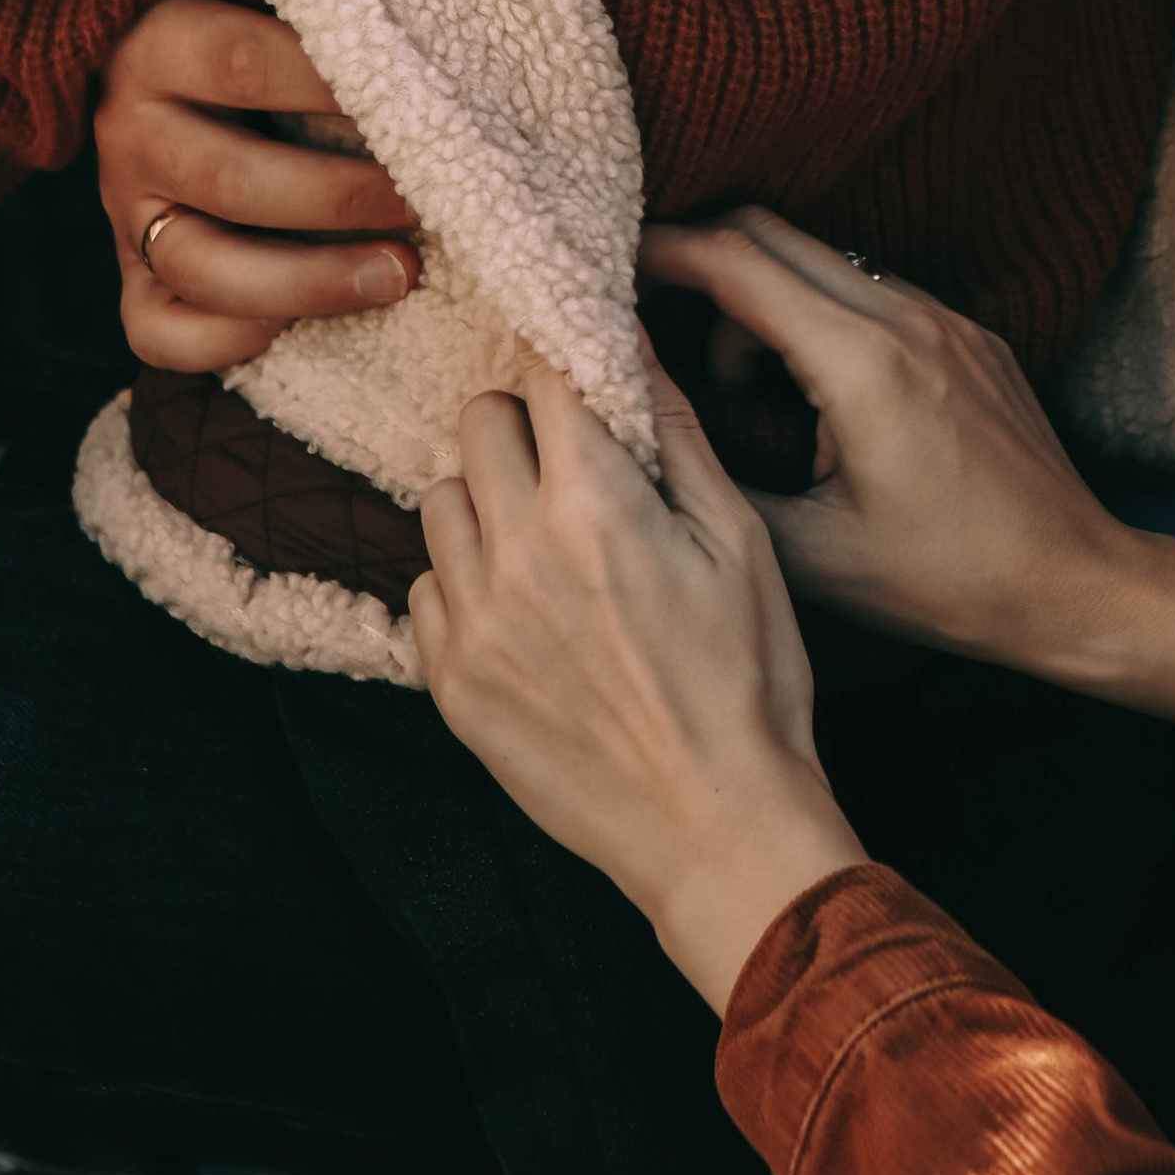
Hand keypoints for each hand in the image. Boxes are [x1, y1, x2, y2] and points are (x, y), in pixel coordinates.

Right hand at [94, 0, 420, 371]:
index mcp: (158, 44)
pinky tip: (292, 330)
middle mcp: (131, 131)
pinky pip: (155, 331)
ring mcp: (127, 212)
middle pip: (233, 180)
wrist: (162, 83)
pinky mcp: (131, 277)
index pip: (243, 63)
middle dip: (342, 199)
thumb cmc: (249, 24)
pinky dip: (221, 342)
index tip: (422, 101)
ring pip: (201, 268)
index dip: (331, 87)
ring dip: (309, 283)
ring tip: (401, 276)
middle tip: (429, 201)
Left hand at [410, 360, 863, 1011]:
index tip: (588, 388)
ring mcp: (471, 623)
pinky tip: (524, 608)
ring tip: (546, 539)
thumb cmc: (748, 682)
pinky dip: (466, 581)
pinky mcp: (449, 683)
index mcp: (593, 507)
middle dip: (524, 425)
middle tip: (573, 463)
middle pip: (477, 423)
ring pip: (440, 501)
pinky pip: (425, 589)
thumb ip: (677, 436)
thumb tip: (634, 350)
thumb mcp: (738, 542)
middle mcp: (514, 553)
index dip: (570, 373)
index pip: (543, 380)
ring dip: (488, 500)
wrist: (714, 825)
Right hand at [636, 212, 1174, 730]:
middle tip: (660, 331)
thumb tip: (639, 442)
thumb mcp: (810, 557)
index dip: (660, 253)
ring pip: (822, 262)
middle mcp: (908, 317)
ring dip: (765, 303)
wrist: (1076, 586)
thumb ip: (716, 485)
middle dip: (703, 269)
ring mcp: (947, 320)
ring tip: (749, 398)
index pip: (736, 261)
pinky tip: (813, 399)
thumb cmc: (948, 584)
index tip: (607, 270)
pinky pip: (872, 292)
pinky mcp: (972, 337)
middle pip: (771, 232)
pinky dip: (821, 318)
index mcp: (862, 363)